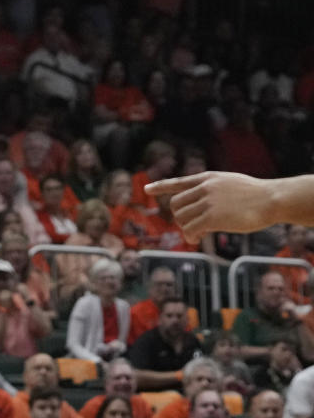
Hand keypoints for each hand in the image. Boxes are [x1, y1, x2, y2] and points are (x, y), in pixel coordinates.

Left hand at [146, 172, 275, 237]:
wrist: (270, 199)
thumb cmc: (255, 194)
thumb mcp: (230, 183)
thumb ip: (214, 189)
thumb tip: (202, 203)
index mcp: (207, 178)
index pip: (178, 182)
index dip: (161, 186)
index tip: (147, 189)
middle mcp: (204, 188)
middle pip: (176, 204)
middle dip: (180, 217)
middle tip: (193, 226)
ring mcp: (207, 202)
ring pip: (181, 218)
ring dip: (186, 228)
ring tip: (197, 234)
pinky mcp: (213, 217)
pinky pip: (191, 229)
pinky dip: (190, 236)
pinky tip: (197, 239)